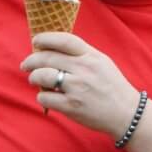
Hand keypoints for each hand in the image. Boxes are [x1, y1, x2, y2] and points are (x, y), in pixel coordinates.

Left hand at [20, 32, 138, 139]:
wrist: (126, 113)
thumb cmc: (111, 85)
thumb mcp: (101, 61)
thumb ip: (80, 53)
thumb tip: (53, 47)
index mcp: (90, 56)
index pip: (64, 40)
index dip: (46, 38)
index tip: (36, 41)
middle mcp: (83, 69)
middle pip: (48, 57)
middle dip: (31, 60)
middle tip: (26, 64)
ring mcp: (77, 88)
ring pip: (43, 76)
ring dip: (33, 77)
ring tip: (34, 79)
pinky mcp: (72, 106)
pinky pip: (46, 98)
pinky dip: (41, 96)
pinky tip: (45, 96)